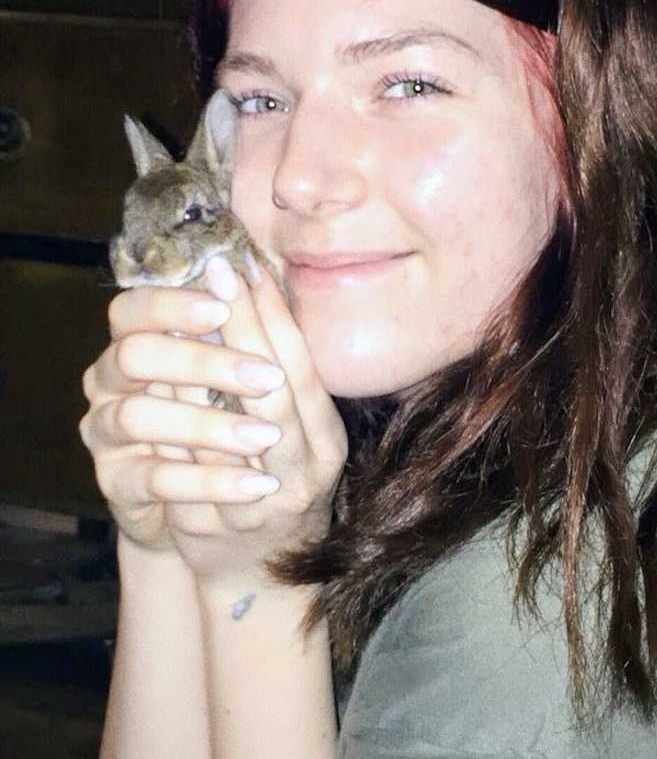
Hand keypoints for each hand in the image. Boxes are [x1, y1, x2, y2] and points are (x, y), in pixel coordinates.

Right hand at [79, 284, 298, 551]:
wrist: (207, 508)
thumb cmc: (227, 422)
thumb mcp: (239, 378)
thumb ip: (240, 333)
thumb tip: (257, 274)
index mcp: (136, 338)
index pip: (132, 308)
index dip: (171, 305)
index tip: (223, 307)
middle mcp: (109, 380)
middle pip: (133, 355)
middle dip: (202, 362)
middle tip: (267, 378)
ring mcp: (106, 433)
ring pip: (137, 417)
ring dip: (209, 425)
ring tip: (269, 436)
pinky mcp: (116, 484)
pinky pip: (156, 479)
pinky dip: (211, 481)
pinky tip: (259, 485)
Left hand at [168, 256, 348, 591]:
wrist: (261, 570)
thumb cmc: (279, 484)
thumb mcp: (299, 434)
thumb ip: (283, 380)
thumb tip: (258, 296)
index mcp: (327, 442)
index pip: (303, 369)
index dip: (276, 316)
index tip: (249, 265)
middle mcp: (304, 471)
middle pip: (273, 390)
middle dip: (245, 325)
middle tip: (218, 270)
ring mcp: (260, 503)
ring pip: (226, 425)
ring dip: (200, 366)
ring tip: (177, 312)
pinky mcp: (213, 525)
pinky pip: (185, 465)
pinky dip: (171, 421)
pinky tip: (151, 379)